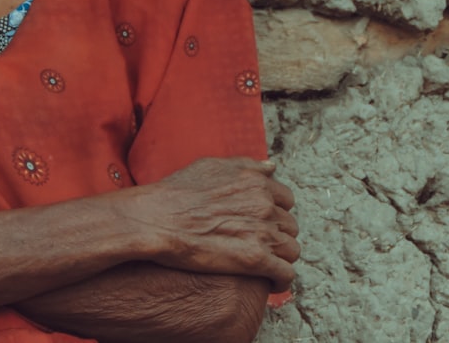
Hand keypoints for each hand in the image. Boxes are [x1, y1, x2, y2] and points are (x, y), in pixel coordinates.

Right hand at [127, 157, 299, 291]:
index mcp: (256, 183)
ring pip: (291, 250)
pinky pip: (285, 274)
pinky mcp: (254, 260)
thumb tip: (272, 167)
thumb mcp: (212, 166)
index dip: (276, 213)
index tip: (266, 223)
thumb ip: (246, 165)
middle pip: (290, 225)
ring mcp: (261, 232)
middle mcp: (264, 205)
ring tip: (268, 266)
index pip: (286, 200)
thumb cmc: (177, 192)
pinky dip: (281, 280)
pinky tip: (271, 282)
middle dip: (279, 236)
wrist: (156, 219)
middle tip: (263, 246)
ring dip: (282, 258)